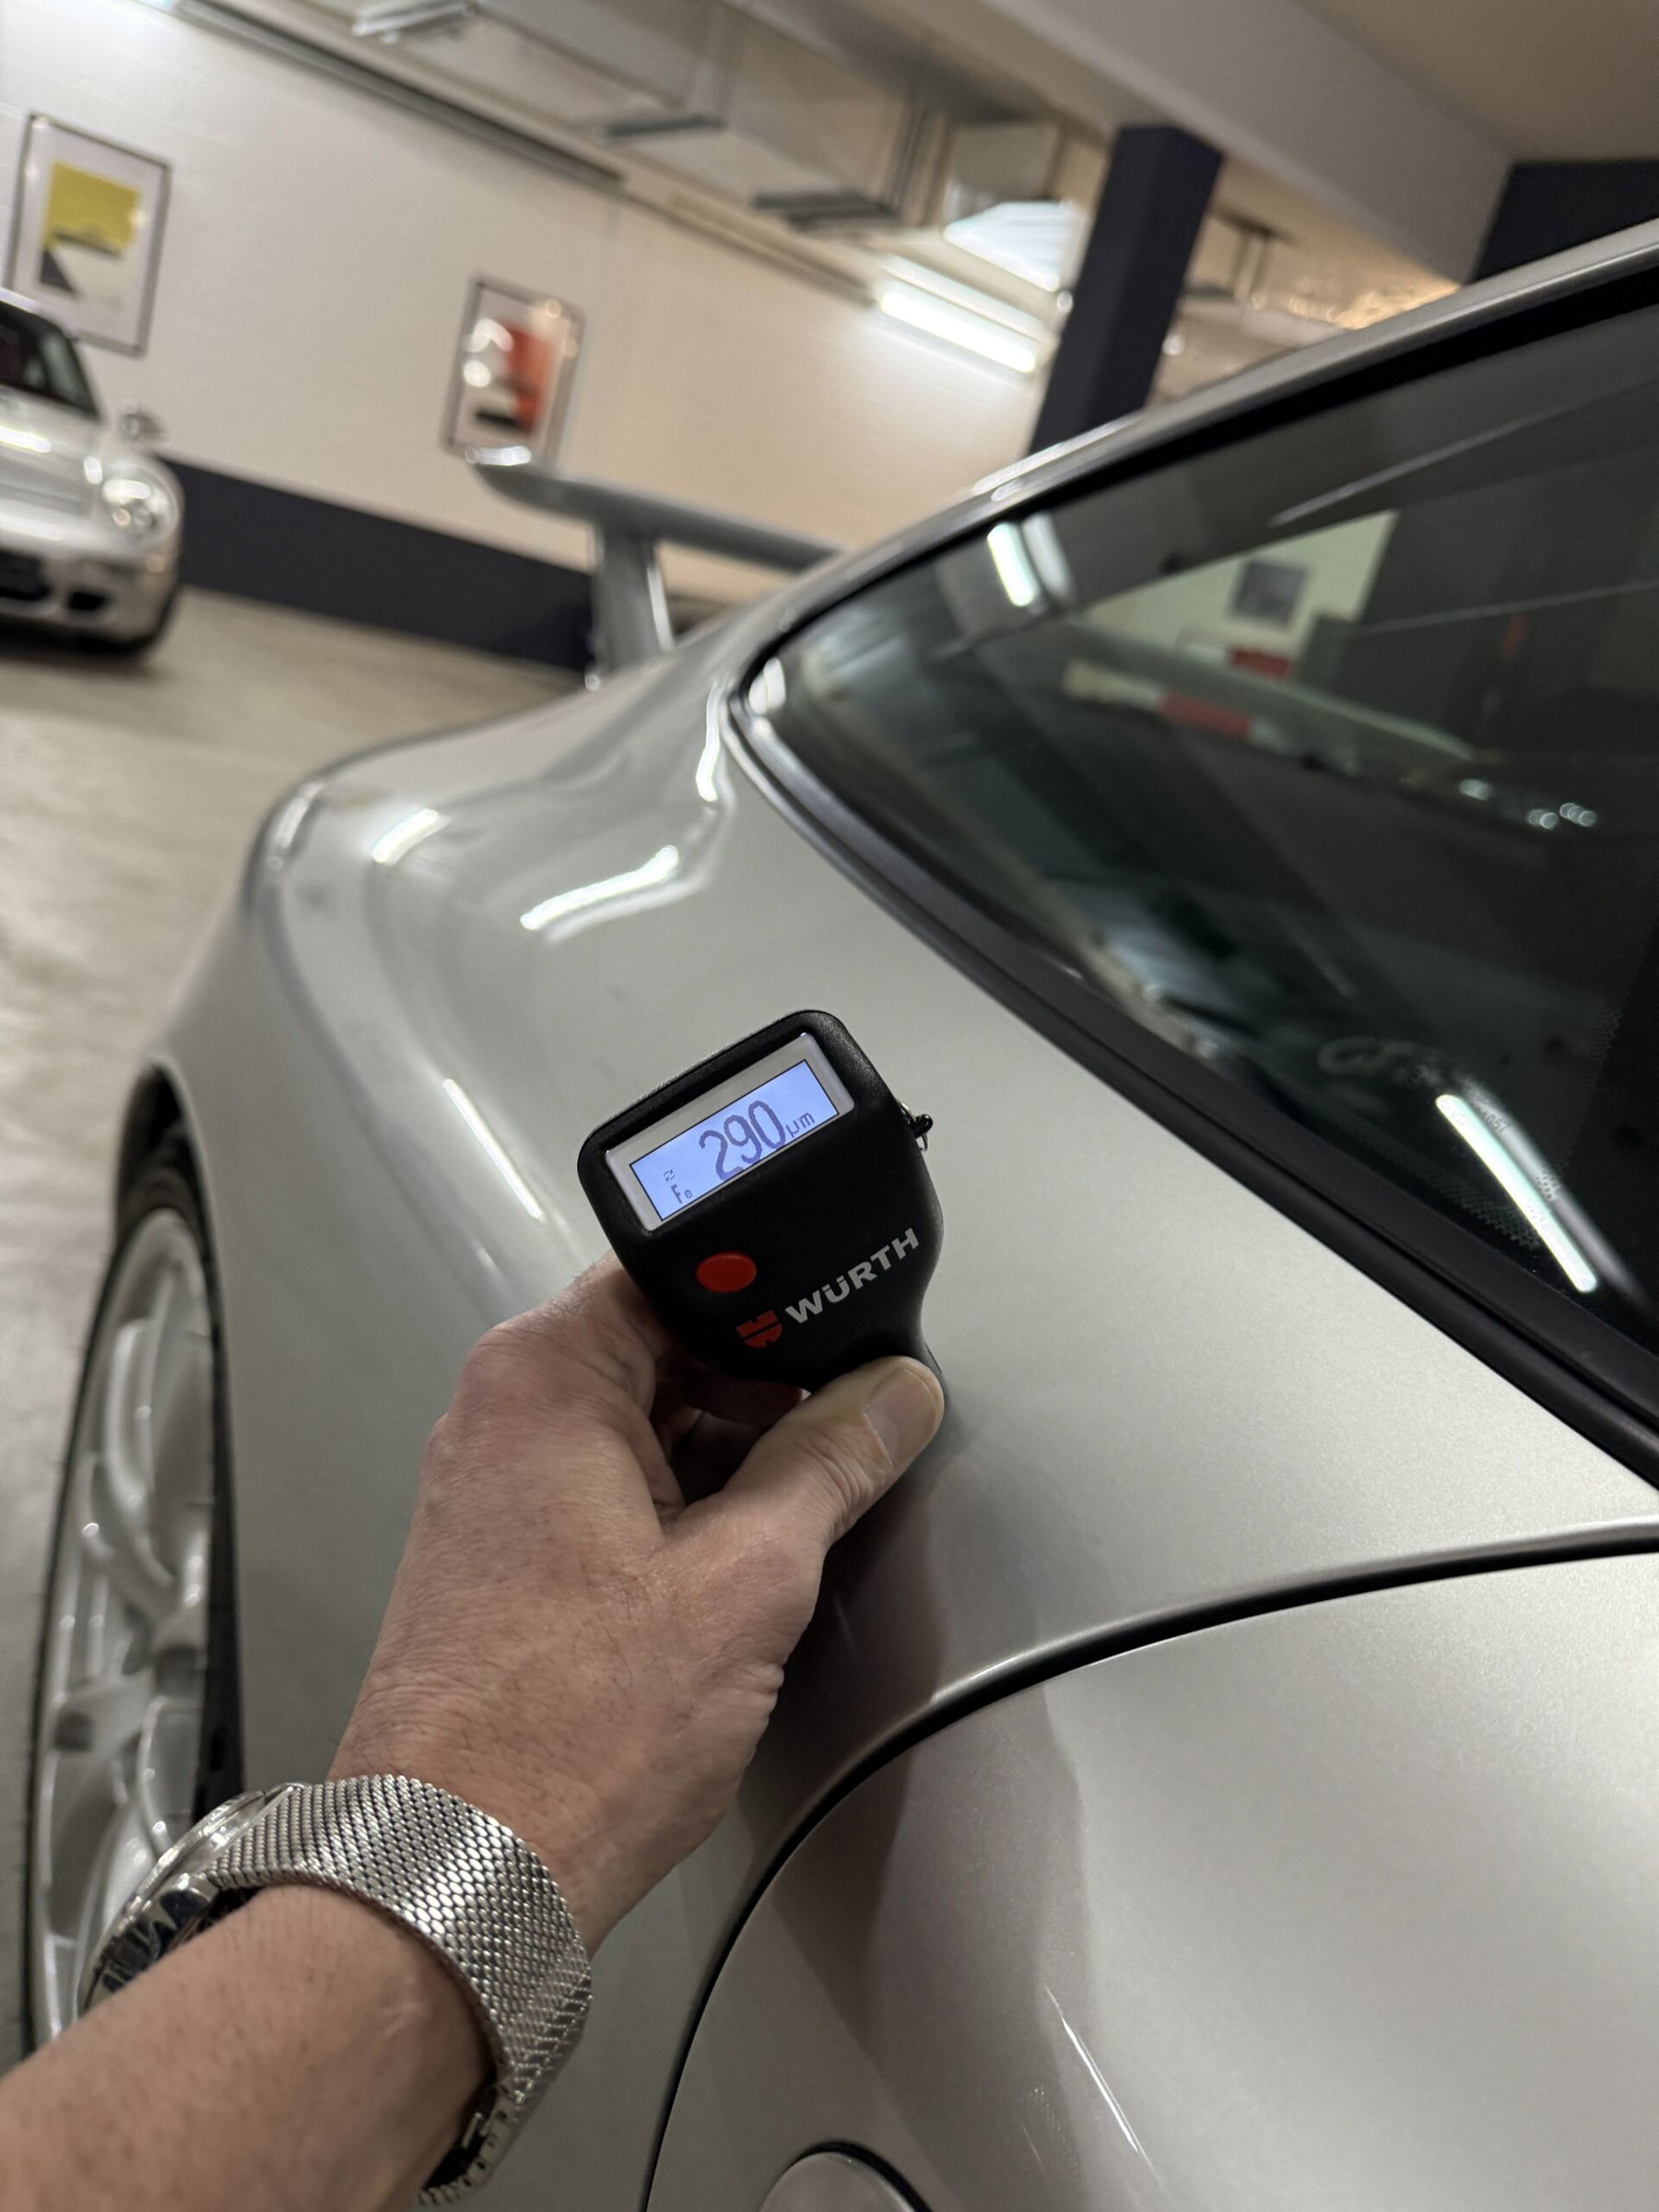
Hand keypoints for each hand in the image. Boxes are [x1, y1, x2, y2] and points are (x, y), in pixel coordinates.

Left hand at [331, 1257, 943, 1949]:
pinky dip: (685, 1508)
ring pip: (646, 1421)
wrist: (457, 1876)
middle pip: (667, 1344)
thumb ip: (832, 1462)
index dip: (780, 1293)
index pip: (680, 1269)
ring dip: (732, 1454)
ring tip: (804, 1513)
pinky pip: (614, 1487)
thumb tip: (890, 1394)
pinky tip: (742, 1566)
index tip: (852, 1329)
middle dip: (766, 1382)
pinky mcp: (506, 1557)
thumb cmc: (565, 1736)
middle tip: (851, 1427)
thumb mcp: (746, 1579)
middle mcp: (502, 1414)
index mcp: (544, 1376)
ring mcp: (498, 1488)